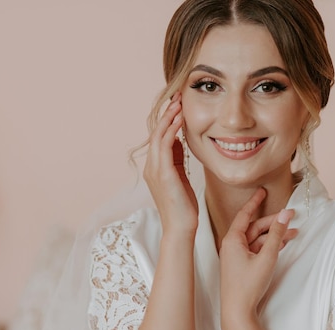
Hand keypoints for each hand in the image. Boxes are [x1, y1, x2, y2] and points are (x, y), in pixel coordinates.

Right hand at [143, 92, 197, 235]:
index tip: (178, 105)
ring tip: (178, 102)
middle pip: (156, 133)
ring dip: (168, 118)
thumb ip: (177, 159)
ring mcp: (155, 170)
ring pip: (158, 136)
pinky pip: (164, 146)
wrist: (181, 227)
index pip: (159, 138)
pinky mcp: (162, 173)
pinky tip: (180, 119)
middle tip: (177, 96)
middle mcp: (151, 167)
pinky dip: (171, 130)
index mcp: (155, 168)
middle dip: (167, 113)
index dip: (167, 120)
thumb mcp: (180, 177)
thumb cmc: (183, 206)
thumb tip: (178, 141)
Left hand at [219, 188, 295, 322]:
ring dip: (274, 236)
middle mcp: (231, 245)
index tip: (262, 190)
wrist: (237, 311)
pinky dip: (269, 246)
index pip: (244, 214)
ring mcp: (235, 255)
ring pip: (257, 239)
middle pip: (254, 227)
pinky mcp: (241, 265)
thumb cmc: (248, 285)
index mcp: (232, 240)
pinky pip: (255, 249)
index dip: (255, 202)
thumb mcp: (267, 257)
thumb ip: (277, 235)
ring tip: (295, 233)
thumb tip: (286, 214)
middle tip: (292, 217)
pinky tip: (283, 244)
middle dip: (273, 223)